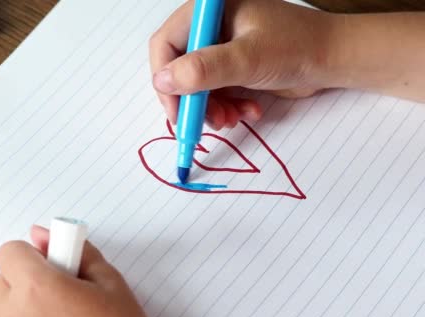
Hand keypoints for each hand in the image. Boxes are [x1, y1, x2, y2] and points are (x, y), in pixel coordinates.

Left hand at [0, 225, 156, 316]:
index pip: (10, 251)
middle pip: (1, 280)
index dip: (33, 254)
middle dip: (24, 280)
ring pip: (0, 311)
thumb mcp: (109, 283)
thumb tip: (45, 235)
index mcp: (37, 288)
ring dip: (20, 308)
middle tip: (58, 292)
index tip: (52, 262)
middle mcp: (13, 316)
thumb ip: (75, 251)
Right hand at [149, 0, 334, 128]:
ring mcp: (221, 48)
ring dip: (211, 109)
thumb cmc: (297, 47)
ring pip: (196, 87)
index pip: (166, 44)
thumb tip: (162, 81)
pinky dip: (226, 108)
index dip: (165, 79)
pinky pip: (214, 93)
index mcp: (208, 11)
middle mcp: (210, 28)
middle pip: (178, 69)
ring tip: (233, 119)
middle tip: (208, 122)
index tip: (177, 111)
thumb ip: (204, 69)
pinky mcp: (233, 67)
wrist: (335, 60)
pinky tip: (247, 111)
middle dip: (193, 100)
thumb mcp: (248, 59)